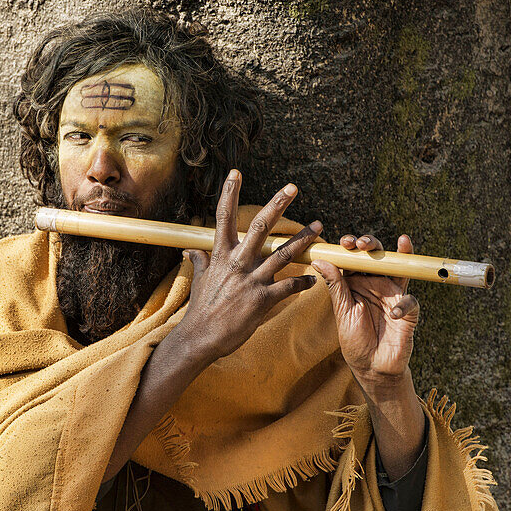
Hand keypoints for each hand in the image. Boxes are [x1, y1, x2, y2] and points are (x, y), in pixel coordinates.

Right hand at [176, 169, 322, 363]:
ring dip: (303, 239)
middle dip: (277, 205)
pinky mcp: (262, 300)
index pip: (223, 217)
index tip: (236, 172)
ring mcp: (250, 280)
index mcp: (220, 255)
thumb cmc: (200, 309)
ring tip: (319, 226)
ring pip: (282, 253)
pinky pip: (289, 286)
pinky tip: (313, 280)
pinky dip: (303, 282)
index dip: (229, 193)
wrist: (201, 337)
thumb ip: (199, 262)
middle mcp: (236, 262)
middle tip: (292, 187)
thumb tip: (190, 251)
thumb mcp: (199, 281)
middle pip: (260, 226)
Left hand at [312, 233, 419, 389]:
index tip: (344, 242)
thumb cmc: (354, 339)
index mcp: (356, 283)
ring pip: (400, 268)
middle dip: (372, 244)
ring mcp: (393, 295)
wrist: (372, 366)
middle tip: (362, 244)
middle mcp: (376, 284)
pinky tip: (393, 313)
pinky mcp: (408, 311)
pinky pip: (410, 301)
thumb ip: (335, 285)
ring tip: (401, 243)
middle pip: (377, 256)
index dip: (351, 245)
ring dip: (401, 255)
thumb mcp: (342, 311)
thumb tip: (319, 260)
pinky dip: (402, 304)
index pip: (354, 258)